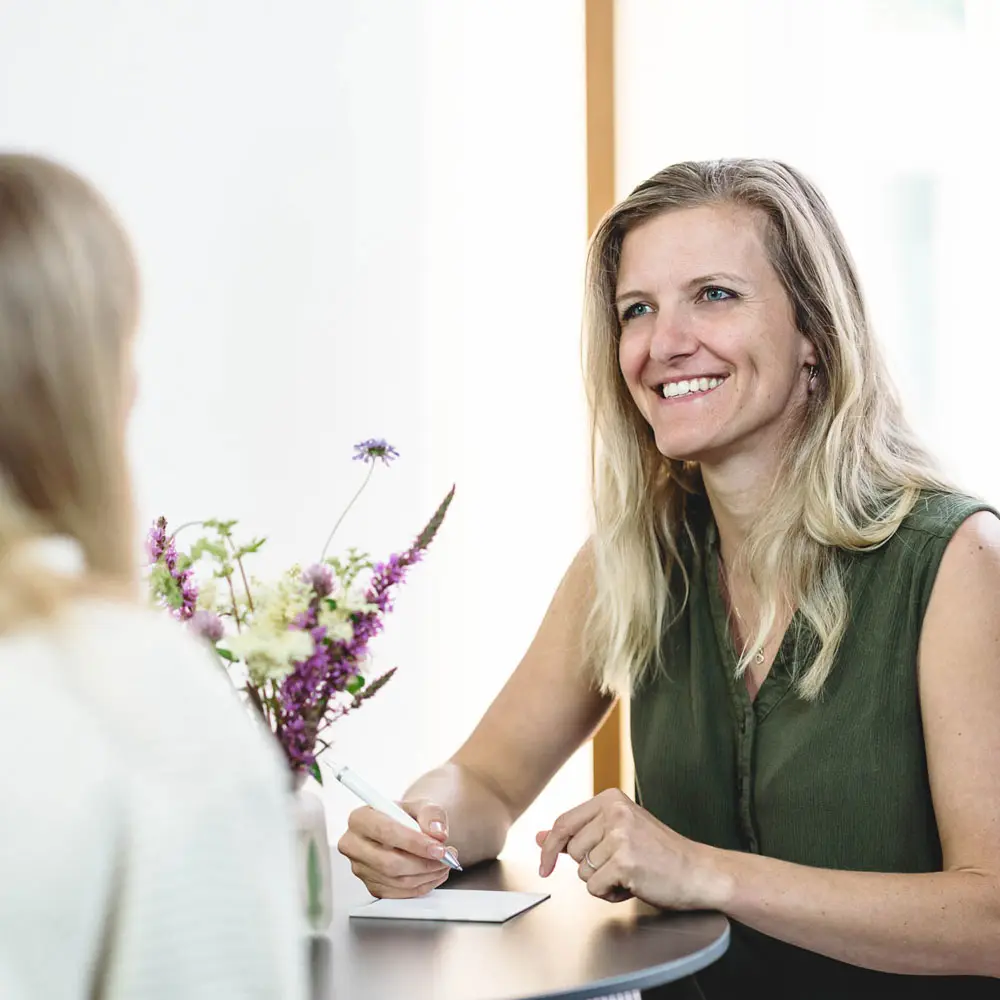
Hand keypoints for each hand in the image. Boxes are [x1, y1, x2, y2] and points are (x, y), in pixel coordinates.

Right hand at [337, 798, 456, 897]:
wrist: (402, 829)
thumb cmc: (406, 816)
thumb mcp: (420, 805)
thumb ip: (432, 814)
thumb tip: (437, 833)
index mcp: (360, 818)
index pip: (386, 832)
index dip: (415, 843)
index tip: (439, 848)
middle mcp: (353, 844)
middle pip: (389, 862)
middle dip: (424, 863)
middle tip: (446, 858)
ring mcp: (360, 868)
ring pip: (396, 880)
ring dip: (426, 875)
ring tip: (444, 863)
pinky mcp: (370, 886)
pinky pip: (398, 893)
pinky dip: (421, 886)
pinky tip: (434, 874)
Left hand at [536, 788, 727, 909]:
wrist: (697, 872)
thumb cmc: (658, 853)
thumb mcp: (618, 832)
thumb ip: (579, 832)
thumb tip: (540, 837)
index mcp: (610, 799)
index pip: (563, 822)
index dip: (550, 847)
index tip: (544, 866)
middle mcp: (614, 812)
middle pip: (572, 850)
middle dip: (589, 866)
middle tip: (619, 865)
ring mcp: (620, 836)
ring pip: (582, 871)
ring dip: (602, 881)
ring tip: (629, 874)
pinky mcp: (625, 862)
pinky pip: (594, 888)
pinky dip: (609, 894)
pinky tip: (632, 885)